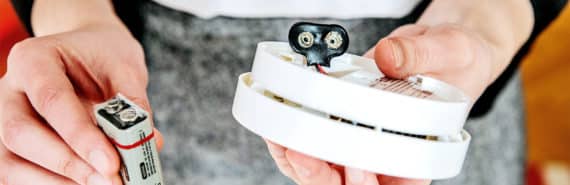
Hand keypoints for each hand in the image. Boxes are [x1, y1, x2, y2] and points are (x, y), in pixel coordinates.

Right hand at [0, 24, 162, 184]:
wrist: (88, 55)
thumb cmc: (104, 57)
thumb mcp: (125, 68)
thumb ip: (133, 104)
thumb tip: (151, 143)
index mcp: (33, 59)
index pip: (51, 99)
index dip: (80, 135)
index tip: (112, 164)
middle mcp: (10, 90)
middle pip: (20, 134)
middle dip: (68, 164)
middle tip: (111, 181)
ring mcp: (6, 120)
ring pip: (12, 163)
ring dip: (60, 182)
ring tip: (106, 184)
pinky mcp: (13, 147)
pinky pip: (21, 175)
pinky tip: (90, 184)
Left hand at [266, 23, 502, 184]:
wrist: (443, 49)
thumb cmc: (458, 59)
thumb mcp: (450, 50)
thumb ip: (420, 55)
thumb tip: (388, 56)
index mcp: (421, 151)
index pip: (396, 184)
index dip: (369, 183)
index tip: (353, 166)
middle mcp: (388, 153)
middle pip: (351, 183)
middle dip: (322, 174)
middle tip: (300, 151)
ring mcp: (363, 142)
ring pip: (328, 170)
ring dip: (302, 159)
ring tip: (283, 138)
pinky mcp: (345, 126)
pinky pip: (315, 144)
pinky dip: (294, 139)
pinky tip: (281, 126)